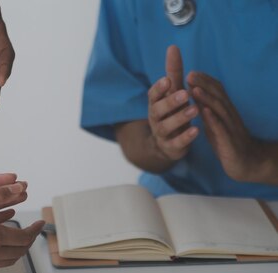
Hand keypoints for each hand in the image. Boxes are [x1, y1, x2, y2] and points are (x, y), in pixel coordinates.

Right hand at [0, 182, 43, 272]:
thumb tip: (17, 188)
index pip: (25, 236)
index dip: (35, 229)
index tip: (40, 222)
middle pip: (21, 250)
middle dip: (30, 239)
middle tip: (34, 230)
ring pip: (11, 259)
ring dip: (20, 249)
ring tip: (21, 239)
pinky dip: (6, 256)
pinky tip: (1, 249)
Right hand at [147, 45, 198, 161]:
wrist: (166, 143)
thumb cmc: (171, 112)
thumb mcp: (172, 92)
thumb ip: (173, 72)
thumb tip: (173, 47)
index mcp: (156, 104)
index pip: (153, 95)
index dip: (159, 88)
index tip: (168, 80)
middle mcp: (156, 118)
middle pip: (158, 110)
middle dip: (170, 102)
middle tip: (184, 94)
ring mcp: (162, 134)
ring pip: (166, 127)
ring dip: (179, 118)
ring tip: (194, 109)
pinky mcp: (171, 147)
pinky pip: (176, 143)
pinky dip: (185, 137)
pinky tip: (196, 130)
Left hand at [187, 71, 272, 182]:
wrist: (248, 163)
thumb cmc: (227, 142)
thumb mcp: (214, 125)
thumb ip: (206, 111)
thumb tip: (195, 98)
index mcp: (225, 112)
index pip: (217, 92)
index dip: (205, 81)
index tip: (191, 72)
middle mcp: (229, 116)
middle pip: (218, 96)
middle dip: (204, 84)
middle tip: (189, 74)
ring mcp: (230, 128)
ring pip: (219, 109)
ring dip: (206, 98)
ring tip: (194, 89)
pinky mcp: (229, 141)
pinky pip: (220, 128)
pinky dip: (212, 119)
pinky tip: (204, 111)